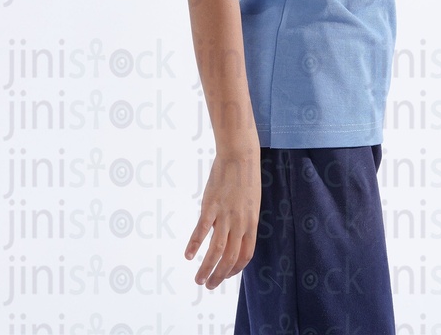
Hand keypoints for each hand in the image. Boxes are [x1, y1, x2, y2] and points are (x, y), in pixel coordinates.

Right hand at [184, 144, 261, 288]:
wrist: (240, 155)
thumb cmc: (246, 177)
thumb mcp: (250, 203)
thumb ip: (243, 221)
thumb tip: (233, 236)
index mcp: (251, 223)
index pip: (245, 255)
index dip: (235, 269)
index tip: (226, 274)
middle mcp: (239, 223)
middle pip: (230, 258)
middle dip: (219, 276)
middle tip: (209, 285)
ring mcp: (225, 215)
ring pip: (215, 251)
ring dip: (206, 268)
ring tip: (198, 280)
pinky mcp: (211, 206)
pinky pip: (201, 231)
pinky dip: (194, 245)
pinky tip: (188, 255)